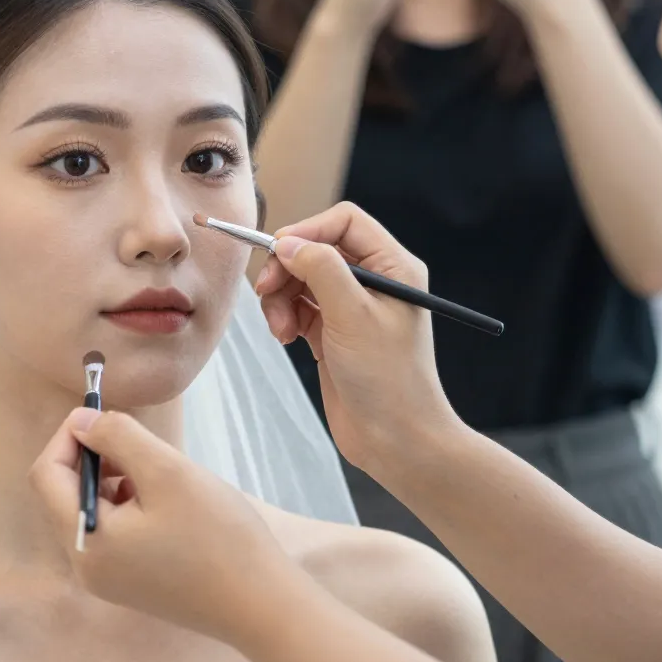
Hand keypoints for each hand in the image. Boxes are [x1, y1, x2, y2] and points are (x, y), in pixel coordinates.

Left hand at [29, 409, 318, 656]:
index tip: (108, 415)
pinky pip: (114, 532)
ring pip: (93, 511)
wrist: (262, 606)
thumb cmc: (218, 537)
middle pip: (66, 494)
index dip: (70, 436)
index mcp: (85, 541)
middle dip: (98, 459)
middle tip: (147, 448)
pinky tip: (172, 506)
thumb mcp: (168, 472)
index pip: (46, 474)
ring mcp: (109, 580)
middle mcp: (86, 566)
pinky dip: (132, 506)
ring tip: (165, 478)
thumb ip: (118, 438)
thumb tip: (82, 422)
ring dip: (118, 481)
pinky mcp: (133, 585)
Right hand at [255, 202, 461, 478]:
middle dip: (288, 268)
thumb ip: (321, 269)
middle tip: (266, 292)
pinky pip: (299, 307)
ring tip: (281, 329)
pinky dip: (285, 317)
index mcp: (394, 267)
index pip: (345, 222)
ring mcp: (353, 308)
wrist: (395, 439)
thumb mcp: (353, 315)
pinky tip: (286, 338)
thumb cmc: (388, 379)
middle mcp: (375, 281)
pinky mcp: (334, 333)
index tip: (279, 253)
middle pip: (317, 248)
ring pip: (303, 279)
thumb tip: (288, 243)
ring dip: (281, 297)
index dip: (308, 231)